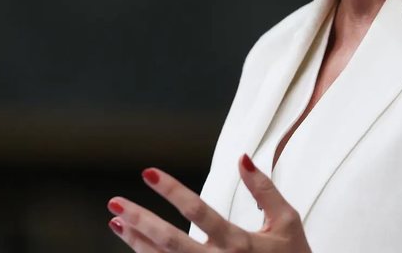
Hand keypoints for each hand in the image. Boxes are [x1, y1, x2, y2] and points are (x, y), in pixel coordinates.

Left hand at [107, 154, 311, 251]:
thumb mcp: (287, 222)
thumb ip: (264, 190)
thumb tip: (243, 157)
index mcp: (241, 244)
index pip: (199, 211)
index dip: (172, 191)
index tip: (147, 172)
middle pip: (171, 241)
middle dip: (140, 220)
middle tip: (115, 202)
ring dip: (137, 241)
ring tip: (117, 220)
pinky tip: (134, 242)